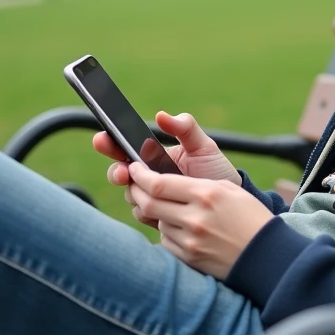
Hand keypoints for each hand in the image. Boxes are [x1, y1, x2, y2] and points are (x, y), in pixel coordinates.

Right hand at [93, 112, 239, 228]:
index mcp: (153, 157)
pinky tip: (163, 208)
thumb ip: (185, 128)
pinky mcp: (158, 218)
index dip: (109, 143)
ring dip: (136, 193)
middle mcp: (148, 178)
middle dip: (117, 172)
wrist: (232, 205)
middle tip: (125, 173)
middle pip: (119, 174)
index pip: (124, 149)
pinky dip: (149, 212)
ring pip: (130, 197)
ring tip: (155, 192)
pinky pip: (143, 216)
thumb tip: (161, 116)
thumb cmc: (216, 171)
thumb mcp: (204, 146)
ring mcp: (151, 199)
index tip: (102, 139)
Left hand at [127, 162, 274, 278]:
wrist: (268, 255)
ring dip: (155, 212)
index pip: (158, 183)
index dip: (140, 175)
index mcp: (206, 194)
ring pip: (156, 221)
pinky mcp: (190, 258)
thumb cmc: (250, 216)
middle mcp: (195, 218)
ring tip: (169, 207)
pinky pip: (166, 240)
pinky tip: (181, 228)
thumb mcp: (227, 189)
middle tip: (134, 184)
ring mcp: (191, 240)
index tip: (134, 168)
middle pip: (148, 203)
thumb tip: (163, 180)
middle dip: (136, 191)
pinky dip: (167, 231)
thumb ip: (195, 184)